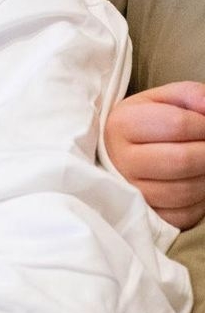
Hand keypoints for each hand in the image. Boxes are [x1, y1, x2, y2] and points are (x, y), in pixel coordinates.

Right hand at [105, 83, 204, 229]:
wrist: (116, 154)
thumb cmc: (145, 125)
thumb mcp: (162, 100)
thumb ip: (190, 95)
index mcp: (122, 125)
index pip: (178, 124)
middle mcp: (120, 161)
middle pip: (182, 160)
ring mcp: (130, 193)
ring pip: (185, 190)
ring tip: (203, 164)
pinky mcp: (145, 217)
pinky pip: (183, 214)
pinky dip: (200, 199)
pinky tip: (195, 183)